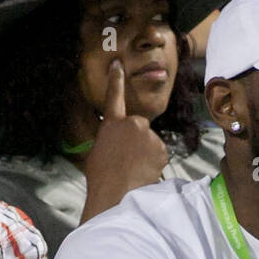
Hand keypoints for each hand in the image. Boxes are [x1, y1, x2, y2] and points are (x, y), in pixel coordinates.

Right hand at [81, 59, 169, 222]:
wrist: (115, 193)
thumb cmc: (101, 178)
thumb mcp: (97, 153)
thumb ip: (109, 141)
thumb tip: (116, 144)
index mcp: (111, 124)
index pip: (114, 97)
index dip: (116, 80)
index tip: (118, 65)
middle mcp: (132, 124)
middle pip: (139, 128)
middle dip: (138, 141)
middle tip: (128, 161)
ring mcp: (148, 135)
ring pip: (151, 143)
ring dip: (146, 154)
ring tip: (134, 170)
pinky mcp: (160, 148)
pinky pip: (159, 154)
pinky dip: (155, 163)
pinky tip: (144, 173)